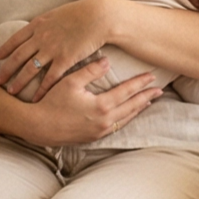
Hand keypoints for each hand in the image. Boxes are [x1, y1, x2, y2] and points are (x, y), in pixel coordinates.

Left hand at [0, 0, 111, 95]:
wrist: (99, 16)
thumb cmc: (83, 13)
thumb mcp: (58, 14)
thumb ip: (47, 23)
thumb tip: (41, 27)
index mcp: (38, 24)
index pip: (15, 39)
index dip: (4, 50)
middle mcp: (40, 37)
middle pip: (17, 57)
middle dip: (6, 70)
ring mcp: (51, 49)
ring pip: (29, 69)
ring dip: (19, 82)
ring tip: (11, 92)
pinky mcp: (64, 60)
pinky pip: (49, 78)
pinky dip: (41, 89)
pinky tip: (35, 98)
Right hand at [8, 62, 162, 147]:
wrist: (39, 127)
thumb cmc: (51, 102)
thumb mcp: (70, 82)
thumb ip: (90, 71)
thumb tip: (107, 61)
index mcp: (101, 106)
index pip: (127, 92)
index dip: (140, 83)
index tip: (152, 76)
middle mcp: (105, 121)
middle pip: (132, 107)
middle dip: (146, 97)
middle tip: (159, 89)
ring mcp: (100, 131)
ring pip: (126, 119)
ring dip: (139, 109)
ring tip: (148, 101)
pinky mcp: (94, 137)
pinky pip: (117, 127)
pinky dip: (127, 119)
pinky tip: (128, 115)